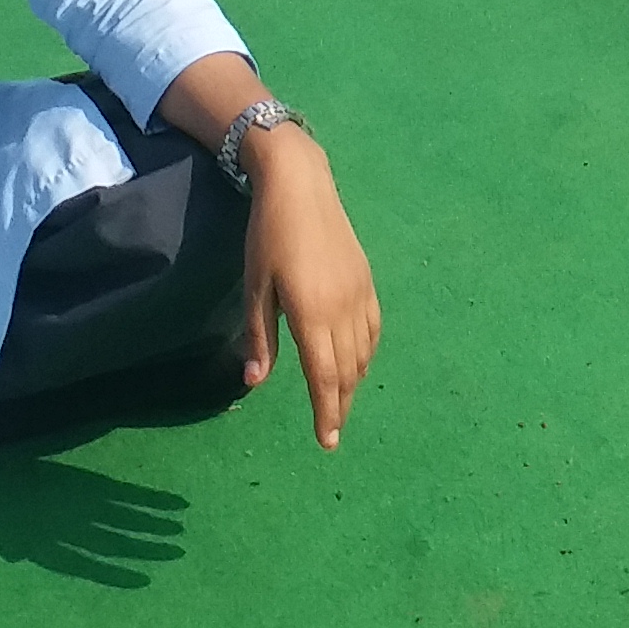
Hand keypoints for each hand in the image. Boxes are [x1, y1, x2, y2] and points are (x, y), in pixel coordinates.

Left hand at [232, 133, 382, 449]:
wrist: (302, 185)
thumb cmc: (269, 235)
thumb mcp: (256, 286)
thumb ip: (260, 337)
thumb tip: (255, 383)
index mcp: (312, 314)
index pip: (324, 378)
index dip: (326, 413)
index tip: (327, 442)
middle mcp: (342, 309)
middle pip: (347, 371)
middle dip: (341, 405)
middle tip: (333, 432)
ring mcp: (359, 293)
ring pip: (363, 353)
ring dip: (354, 383)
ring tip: (342, 403)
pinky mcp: (367, 279)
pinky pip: (373, 328)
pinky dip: (367, 353)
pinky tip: (358, 362)